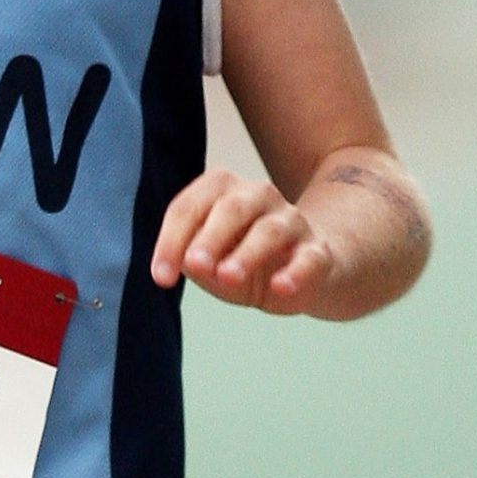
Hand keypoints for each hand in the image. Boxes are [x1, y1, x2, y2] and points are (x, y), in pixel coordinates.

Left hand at [149, 169, 337, 314]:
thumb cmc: (239, 258)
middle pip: (232, 208)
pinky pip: (308, 258)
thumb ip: (192, 260)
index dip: (171, 240)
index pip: (190, 207)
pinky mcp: (315, 250)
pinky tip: (280, 287)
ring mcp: (290, 221)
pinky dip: (295, 272)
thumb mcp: (208, 260)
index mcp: (222, 190)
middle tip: (195, 264)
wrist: (300, 269)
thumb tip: (186, 262)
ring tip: (228, 277)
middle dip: (210, 236)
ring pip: (269, 231)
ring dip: (247, 254)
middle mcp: (258, 196)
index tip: (161, 277)